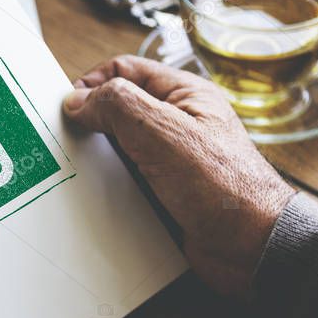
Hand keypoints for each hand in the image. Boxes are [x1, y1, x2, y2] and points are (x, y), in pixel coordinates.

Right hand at [63, 55, 293, 296]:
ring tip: (79, 170)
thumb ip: (118, 106)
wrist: (250, 246)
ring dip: (98, 159)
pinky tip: (97, 197)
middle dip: (90, 123)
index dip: (92, 84)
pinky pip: (126, 182)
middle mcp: (177, 123)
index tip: (68, 109)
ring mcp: (171, 159)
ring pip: (119, 148)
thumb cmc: (224, 187)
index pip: (124, 71)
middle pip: (118, 110)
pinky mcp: (165, 192)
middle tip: (68, 141)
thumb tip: (79, 100)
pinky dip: (108, 188)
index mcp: (184, 95)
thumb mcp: (163, 132)